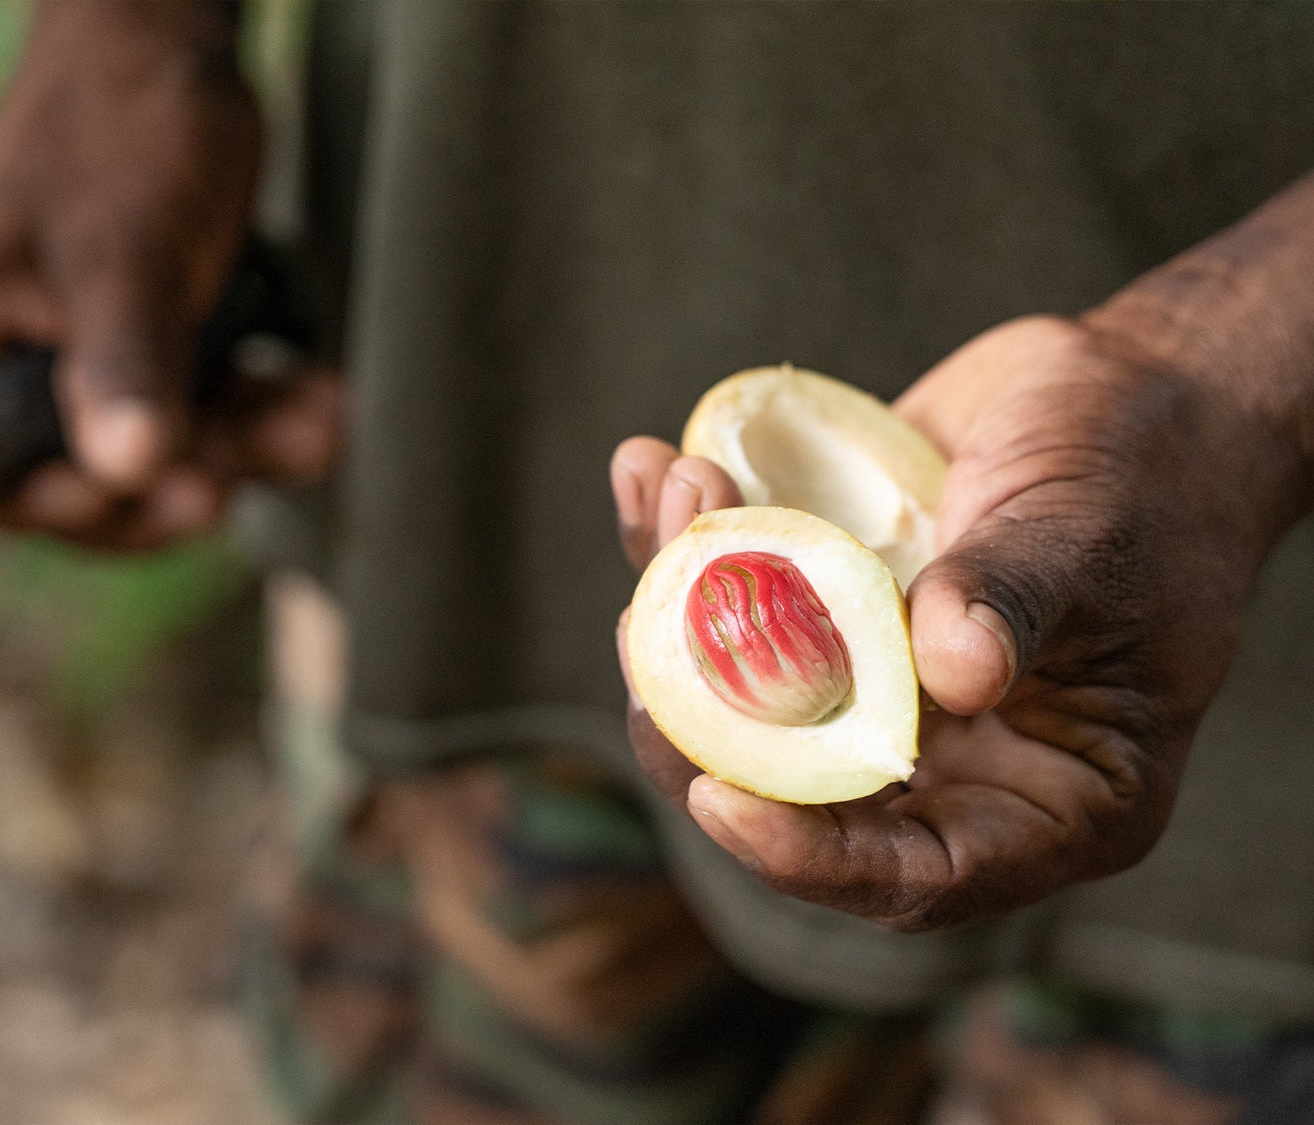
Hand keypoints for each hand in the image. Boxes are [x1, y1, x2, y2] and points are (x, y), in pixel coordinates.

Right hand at [0, 1, 340, 549]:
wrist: (173, 46)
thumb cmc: (124, 127)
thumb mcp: (126, 253)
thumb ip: (122, 362)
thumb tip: (126, 470)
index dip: (68, 506)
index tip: (158, 492)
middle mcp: (4, 359)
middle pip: (82, 478)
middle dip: (179, 476)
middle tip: (237, 479)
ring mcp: (79, 354)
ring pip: (160, 448)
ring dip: (245, 443)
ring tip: (319, 421)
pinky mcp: (144, 343)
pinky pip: (198, 405)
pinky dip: (260, 407)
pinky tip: (318, 395)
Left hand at [612, 314, 1288, 929]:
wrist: (1134, 391)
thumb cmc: (1151, 478)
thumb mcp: (1092, 538)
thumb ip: (1017, 603)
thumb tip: (951, 675)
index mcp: (1044, 798)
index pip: (913, 874)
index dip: (807, 857)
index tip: (721, 798)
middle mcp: (947, 761)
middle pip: (794, 795)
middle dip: (701, 720)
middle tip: (646, 632)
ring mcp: (877, 686)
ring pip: (744, 696)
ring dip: (679, 604)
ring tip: (670, 495)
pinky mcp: (829, 610)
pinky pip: (739, 600)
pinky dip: (683, 540)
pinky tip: (652, 466)